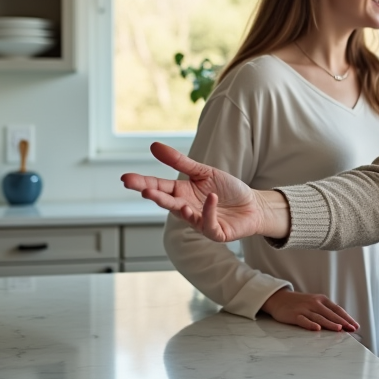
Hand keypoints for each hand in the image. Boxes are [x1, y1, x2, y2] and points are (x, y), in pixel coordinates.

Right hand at [121, 142, 288, 242]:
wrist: (252, 205)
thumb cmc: (227, 189)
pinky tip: (211, 198)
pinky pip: (208, 223)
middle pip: (166, 202)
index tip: (125, 178)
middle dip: (153, 196)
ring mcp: (199, 222)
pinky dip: (208, 211)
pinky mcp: (215, 232)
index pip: (159, 186)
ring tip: (170, 199)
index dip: (143, 183)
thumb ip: (180, 162)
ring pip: (184, 215)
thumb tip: (153, 146)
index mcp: (181, 192)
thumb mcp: (203, 171)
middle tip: (141, 190)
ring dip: (176, 207)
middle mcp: (186, 208)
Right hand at [261, 289, 359, 331]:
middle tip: (352, 329)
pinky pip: (304, 320)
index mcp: (321, 300)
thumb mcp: (314, 303)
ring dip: (330, 323)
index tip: (355, 326)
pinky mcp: (295, 315)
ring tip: (339, 329)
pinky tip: (317, 329)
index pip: (337, 309)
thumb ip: (326, 311)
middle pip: (331, 314)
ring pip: (319, 317)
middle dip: (342, 322)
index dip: (347, 318)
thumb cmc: (300, 303)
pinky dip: (310, 324)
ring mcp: (304, 309)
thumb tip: (341, 322)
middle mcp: (314, 303)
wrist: (279, 298)